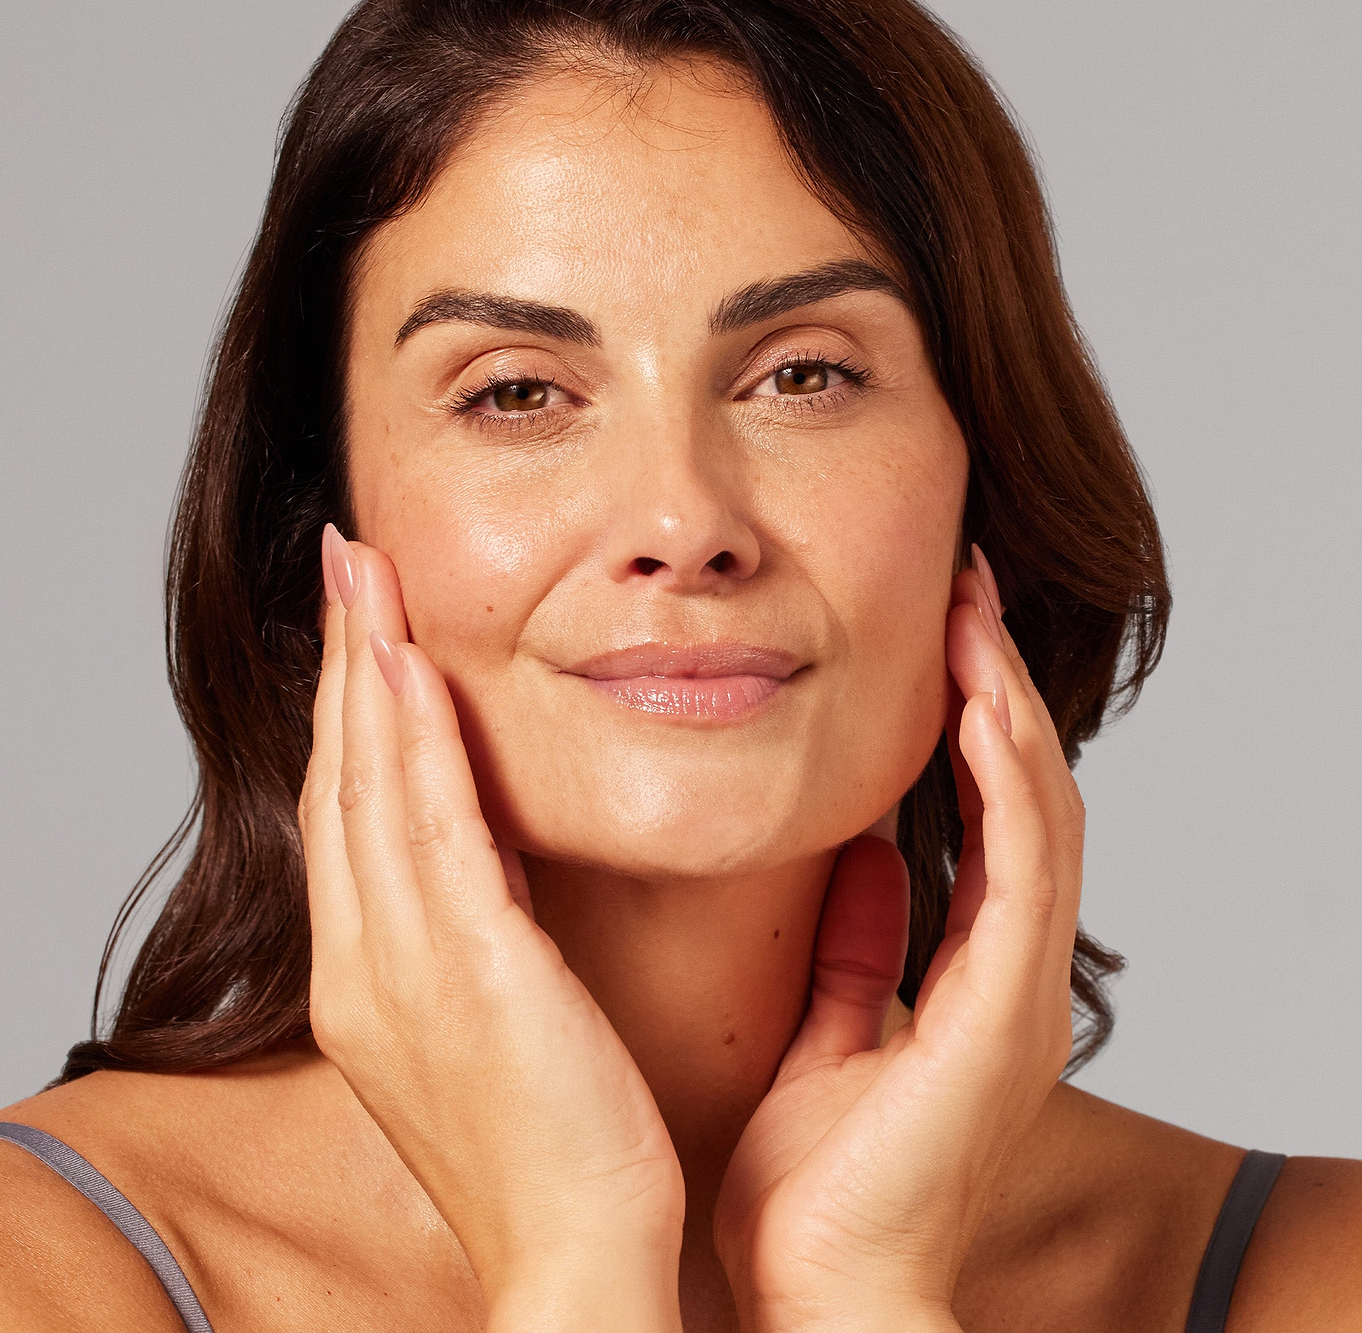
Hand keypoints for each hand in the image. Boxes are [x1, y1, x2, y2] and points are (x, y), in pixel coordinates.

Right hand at [299, 526, 684, 1331]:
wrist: (578, 1259)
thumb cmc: (554, 1148)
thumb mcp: (494, 1027)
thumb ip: (476, 940)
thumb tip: (492, 873)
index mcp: (371, 980)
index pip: (348, 815)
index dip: (348, 714)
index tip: (361, 630)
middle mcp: (364, 965)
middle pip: (340, 779)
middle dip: (341, 661)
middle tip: (346, 560)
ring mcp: (401, 968)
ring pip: (369, 784)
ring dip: (366, 667)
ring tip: (365, 572)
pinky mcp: (466, 970)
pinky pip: (429, 829)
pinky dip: (411, 740)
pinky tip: (411, 666)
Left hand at [713, 550, 1082, 1331]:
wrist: (819, 1296)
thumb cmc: (812, 1184)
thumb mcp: (827, 1031)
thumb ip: (856, 948)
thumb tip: (862, 860)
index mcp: (963, 975)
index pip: (980, 819)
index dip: (964, 722)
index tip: (930, 635)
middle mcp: (1006, 974)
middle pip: (1019, 794)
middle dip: (993, 685)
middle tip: (963, 588)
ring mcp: (1017, 992)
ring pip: (1037, 812)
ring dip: (1006, 706)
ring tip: (974, 612)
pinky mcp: (1004, 1012)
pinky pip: (1022, 869)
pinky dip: (1006, 782)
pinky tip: (977, 707)